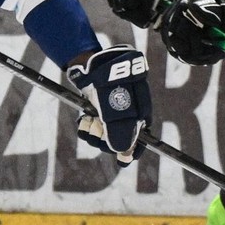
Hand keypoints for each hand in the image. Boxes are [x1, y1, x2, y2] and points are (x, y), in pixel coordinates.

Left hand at [65, 45, 151, 166]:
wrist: (91, 64)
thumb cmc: (109, 87)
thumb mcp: (116, 113)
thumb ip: (122, 135)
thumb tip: (124, 155)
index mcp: (140, 113)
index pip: (141, 139)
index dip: (132, 151)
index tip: (123, 160)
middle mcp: (126, 114)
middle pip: (118, 141)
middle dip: (107, 140)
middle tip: (100, 129)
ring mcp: (109, 112)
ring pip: (101, 136)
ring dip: (94, 133)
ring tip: (90, 121)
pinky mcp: (94, 109)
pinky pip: (89, 127)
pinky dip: (85, 126)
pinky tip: (84, 118)